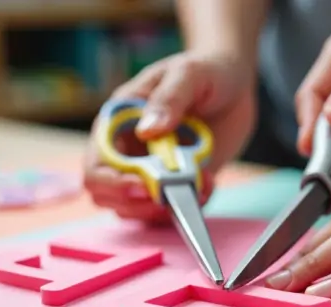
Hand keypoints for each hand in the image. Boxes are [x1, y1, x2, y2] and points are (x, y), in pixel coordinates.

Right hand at [84, 50, 256, 222]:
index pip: (96, 166)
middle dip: (137, 204)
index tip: (144, 186)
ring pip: (137, 210)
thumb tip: (147, 131)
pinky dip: (189, 209)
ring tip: (199, 184)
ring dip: (164, 210)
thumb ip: (168, 99)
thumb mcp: (187, 74)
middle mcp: (128, 152)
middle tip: (171, 195)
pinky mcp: (176, 185)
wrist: (234, 85)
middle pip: (108, 196)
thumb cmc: (204, 70)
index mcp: (118, 125)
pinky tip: (208, 186)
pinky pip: (171, 211)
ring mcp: (151, 172)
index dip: (113, 183)